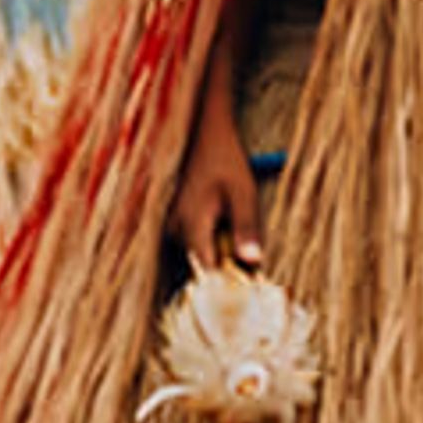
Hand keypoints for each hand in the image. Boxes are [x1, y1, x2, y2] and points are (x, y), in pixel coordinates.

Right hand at [170, 71, 264, 275]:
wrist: (200, 132)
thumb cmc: (224, 160)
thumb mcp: (243, 193)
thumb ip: (247, 227)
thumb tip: (253, 264)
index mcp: (190, 224)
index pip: (204, 272)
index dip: (225, 285)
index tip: (246, 290)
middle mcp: (173, 228)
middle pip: (199, 265)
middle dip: (224, 267)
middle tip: (248, 257)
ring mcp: (168, 223)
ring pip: (195, 253)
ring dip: (216, 252)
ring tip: (232, 231)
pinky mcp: (170, 218)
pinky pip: (190, 241)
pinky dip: (207, 240)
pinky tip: (220, 223)